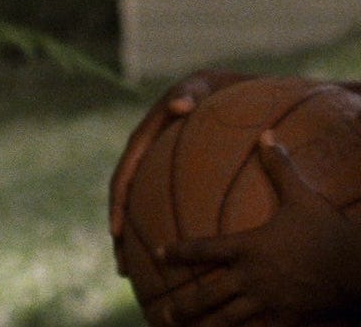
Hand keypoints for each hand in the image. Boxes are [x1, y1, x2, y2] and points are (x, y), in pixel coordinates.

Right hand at [110, 69, 253, 273]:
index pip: (126, 171)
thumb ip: (194, 91)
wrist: (243, 94)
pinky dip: (165, 230)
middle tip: (123, 267)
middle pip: (129, 198)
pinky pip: (166, 207)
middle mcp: (150, 152)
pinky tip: (176, 262)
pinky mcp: (177, 178)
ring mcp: (163, 166)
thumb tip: (180, 104)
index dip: (119, 202)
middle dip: (123, 233)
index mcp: (149, 135)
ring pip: (145, 208)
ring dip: (138, 240)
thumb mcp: (209, 86)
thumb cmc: (227, 89)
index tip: (117, 231)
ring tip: (138, 275)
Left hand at [158, 133, 357, 326]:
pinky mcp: (284, 318)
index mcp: (248, 248)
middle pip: (207, 295)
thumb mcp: (299, 194)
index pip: (204, 249)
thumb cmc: (323, 227)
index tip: (157, 253)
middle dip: (183, 305)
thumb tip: (265, 135)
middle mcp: (250, 278)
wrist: (352, 263)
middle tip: (163, 313)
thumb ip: (279, 167)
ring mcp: (266, 302)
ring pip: (227, 320)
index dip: (178, 252)